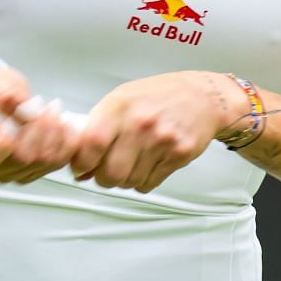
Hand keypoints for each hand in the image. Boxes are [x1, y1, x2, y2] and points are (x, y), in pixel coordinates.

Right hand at [0, 62, 79, 184]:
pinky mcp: (29, 171)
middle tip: (44, 104)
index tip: (12, 116)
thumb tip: (18, 107)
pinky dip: (66, 143)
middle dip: (40, 129)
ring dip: (55, 133)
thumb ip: (4, 98)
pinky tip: (65, 124)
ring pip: (42, 163)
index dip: (5, 142)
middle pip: (21, 160)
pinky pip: (55, 163)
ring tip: (54, 110)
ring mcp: (8, 172)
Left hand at [68, 71, 238, 193]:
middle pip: (110, 173)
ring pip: (129, 182)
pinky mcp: (178, 155)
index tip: (80, 167)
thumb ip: (97, 128)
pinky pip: (150, 184)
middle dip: (103, 178)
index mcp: (119, 107)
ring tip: (130, 164)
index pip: (91, 145)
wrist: (201, 96)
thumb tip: (79, 166)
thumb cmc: (156, 96)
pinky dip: (143, 181)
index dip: (81, 163)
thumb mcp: (121, 100)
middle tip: (106, 171)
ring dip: (125, 180)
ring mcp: (161, 140)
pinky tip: (147, 165)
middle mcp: (140, 124)